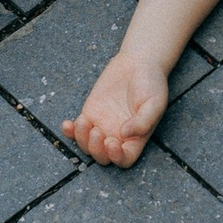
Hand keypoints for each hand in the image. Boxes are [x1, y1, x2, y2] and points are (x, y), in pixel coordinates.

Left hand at [62, 50, 169, 167]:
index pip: (125, 159)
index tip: (112, 142)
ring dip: (81, 140)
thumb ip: (143, 121)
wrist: (138, 62)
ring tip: (83, 122)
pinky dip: (69, 131)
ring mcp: (102, 126)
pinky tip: (67, 124)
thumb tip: (125, 134)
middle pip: (102, 157)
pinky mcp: (90, 114)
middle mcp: (118, 136)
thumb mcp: (155, 102)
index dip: (116, 158)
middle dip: (96, 150)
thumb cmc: (151, 83)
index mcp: (136, 138)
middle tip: (98, 131)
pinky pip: (76, 129)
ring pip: (86, 146)